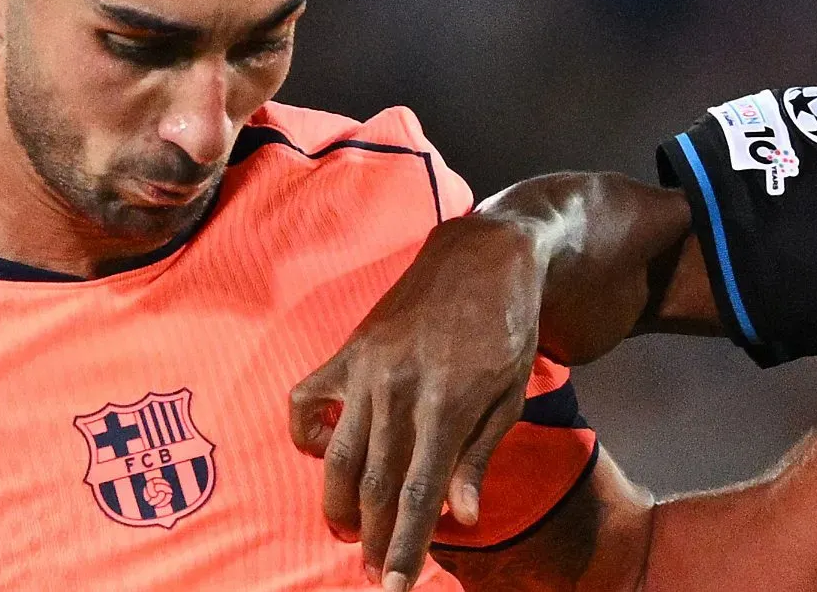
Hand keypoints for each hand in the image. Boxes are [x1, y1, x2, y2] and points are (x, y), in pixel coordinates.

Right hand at [289, 212, 544, 589]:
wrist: (483, 256)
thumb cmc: (506, 328)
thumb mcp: (510, 392)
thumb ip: (480, 455)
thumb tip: (463, 518)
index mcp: (448, 404)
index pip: (421, 493)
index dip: (407, 545)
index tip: (395, 586)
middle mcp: (400, 389)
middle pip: (377, 484)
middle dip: (375, 536)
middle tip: (375, 568)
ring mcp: (367, 368)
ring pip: (339, 455)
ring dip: (338, 503)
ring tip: (348, 531)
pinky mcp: (347, 350)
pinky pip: (307, 401)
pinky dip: (306, 433)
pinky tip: (323, 452)